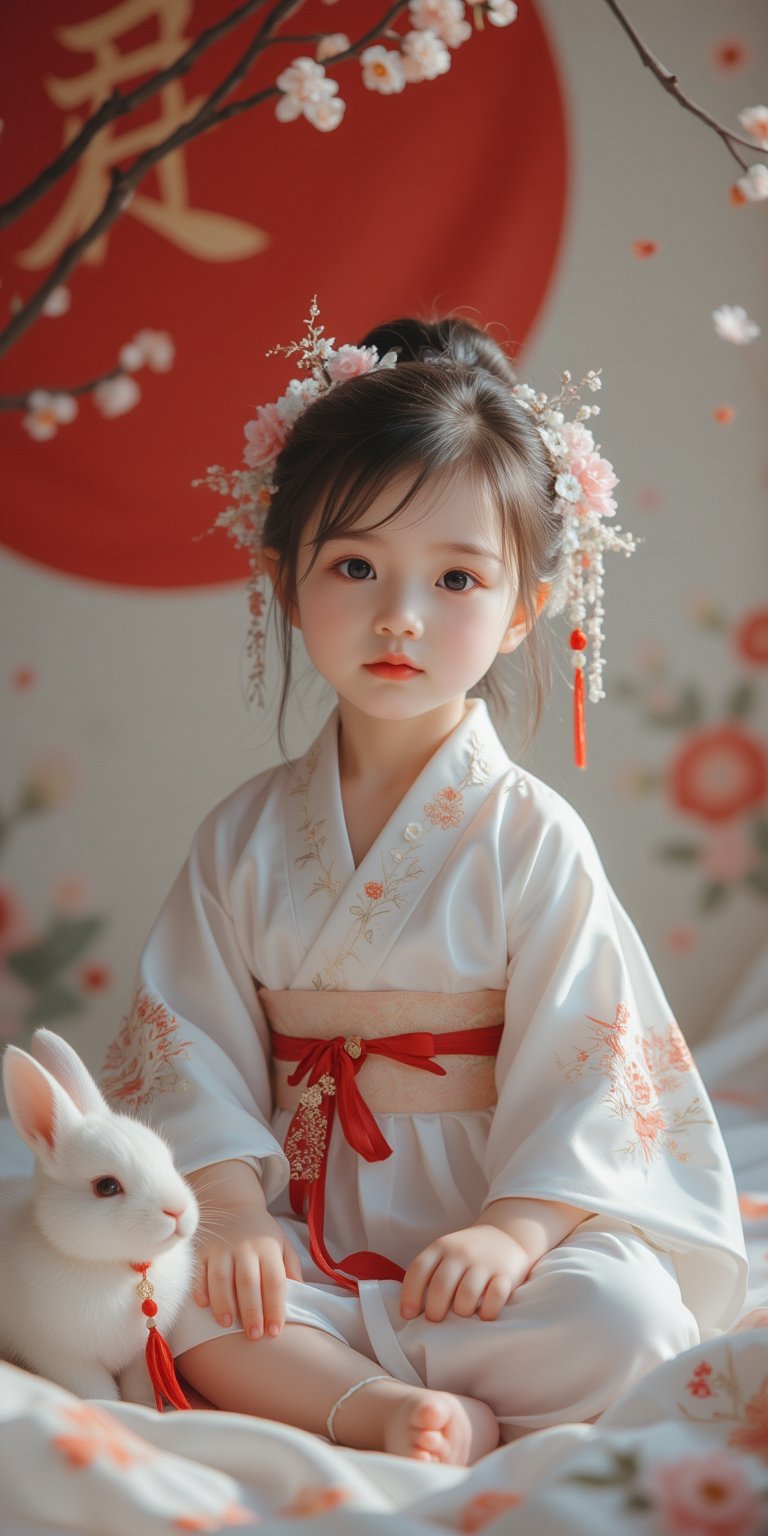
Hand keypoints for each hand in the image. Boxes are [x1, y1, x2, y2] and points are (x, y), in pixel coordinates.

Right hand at [193, 1201, 302, 1338]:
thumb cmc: (260, 1232)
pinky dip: (199, 1288)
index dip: (275, 1307)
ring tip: (227, 1324)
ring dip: (223, 1303)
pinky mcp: (200, 1249)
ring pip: (221, 1278)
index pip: (274, 1281)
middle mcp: (244, 1247)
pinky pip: (198, 1270)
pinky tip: (204, 1305)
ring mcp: (220, 1247)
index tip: (274, 1331)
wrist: (232, 1204)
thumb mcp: (282, 1243)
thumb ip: (291, 1266)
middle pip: (248, 1282)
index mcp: (267, 1248)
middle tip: (253, 1335)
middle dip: (251, 1311)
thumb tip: (300, 1293)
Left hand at [400, 1224, 530, 1323]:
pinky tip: (484, 1314)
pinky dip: (488, 1312)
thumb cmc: (467, 1253)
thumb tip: (412, 1311)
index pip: (418, 1270)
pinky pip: (495, 1297)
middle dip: (434, 1310)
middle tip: (436, 1319)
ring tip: (462, 1313)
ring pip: (467, 1295)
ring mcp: (484, 1262)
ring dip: (461, 1311)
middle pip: (441, 1287)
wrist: (506, 1234)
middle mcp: (461, 1253)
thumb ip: (430, 1273)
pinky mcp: (506, 1274)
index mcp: (441, 1247)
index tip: (408, 1315)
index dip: (409, 1296)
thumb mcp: (445, 1252)